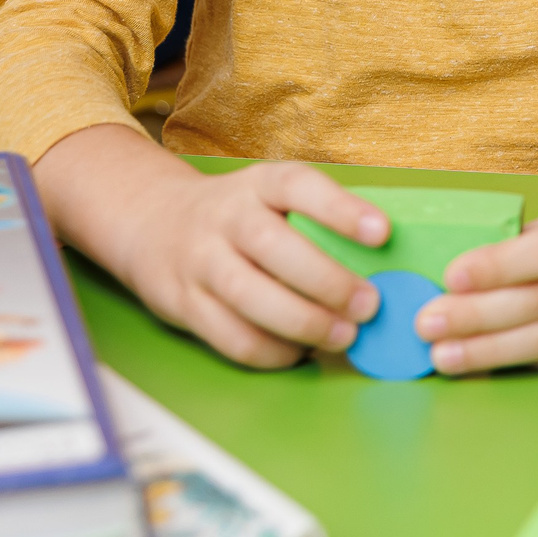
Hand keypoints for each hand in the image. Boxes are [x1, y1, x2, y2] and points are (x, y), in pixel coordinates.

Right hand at [38, 124, 384, 367]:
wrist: (152, 221)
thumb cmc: (238, 213)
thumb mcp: (271, 195)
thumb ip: (317, 218)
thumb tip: (385, 262)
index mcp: (259, 184)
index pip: (299, 186)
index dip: (341, 209)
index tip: (382, 233)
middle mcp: (226, 218)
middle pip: (274, 247)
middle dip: (327, 281)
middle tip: (369, 305)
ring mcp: (200, 261)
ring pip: (249, 297)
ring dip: (303, 323)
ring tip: (344, 336)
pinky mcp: (183, 304)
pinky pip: (230, 336)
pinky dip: (271, 352)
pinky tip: (301, 351)